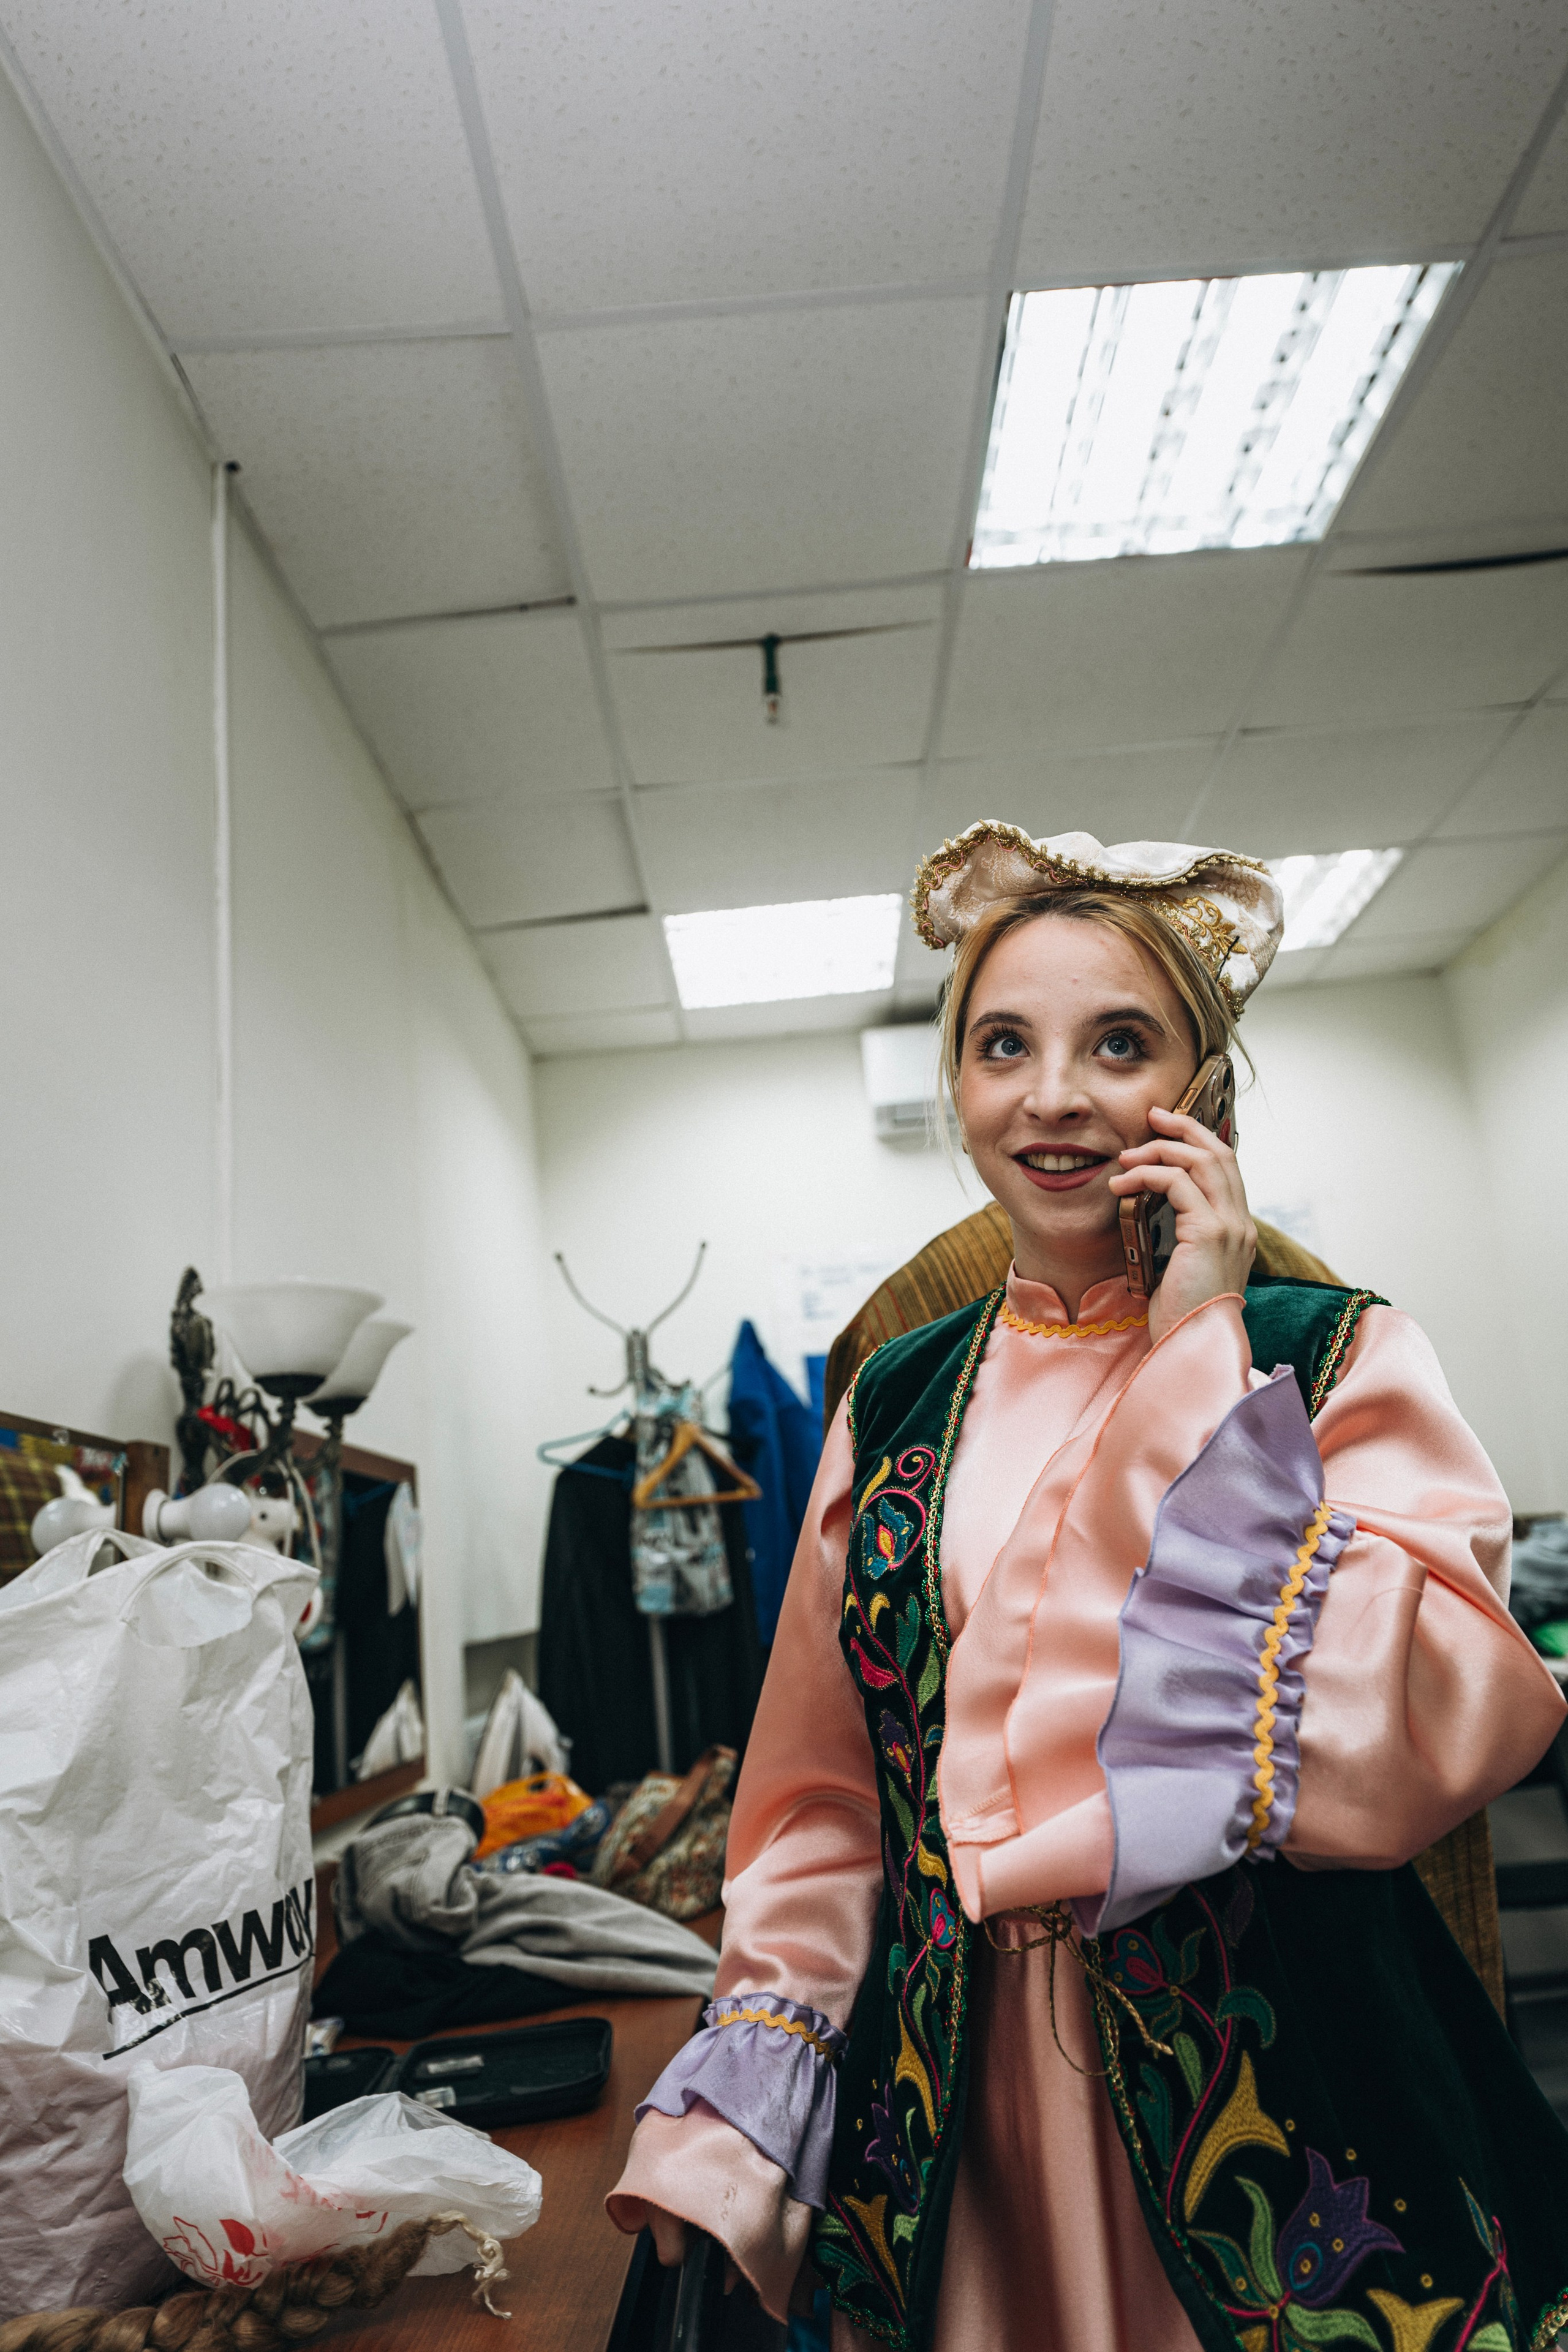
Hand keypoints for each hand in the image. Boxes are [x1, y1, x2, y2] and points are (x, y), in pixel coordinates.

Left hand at [1109, 1105, 1255, 1344]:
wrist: (1191, 1347)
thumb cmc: (1180, 1315)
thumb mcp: (1182, 1267)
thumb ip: (1180, 1235)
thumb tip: (1151, 1206)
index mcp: (1237, 1230)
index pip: (1226, 1169)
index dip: (1199, 1140)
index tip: (1167, 1128)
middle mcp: (1241, 1224)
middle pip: (1220, 1153)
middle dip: (1184, 1128)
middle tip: (1152, 1117)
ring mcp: (1230, 1226)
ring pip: (1201, 1161)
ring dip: (1159, 1151)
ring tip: (1127, 1158)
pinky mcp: (1209, 1233)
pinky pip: (1177, 1184)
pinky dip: (1147, 1175)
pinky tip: (1122, 1186)